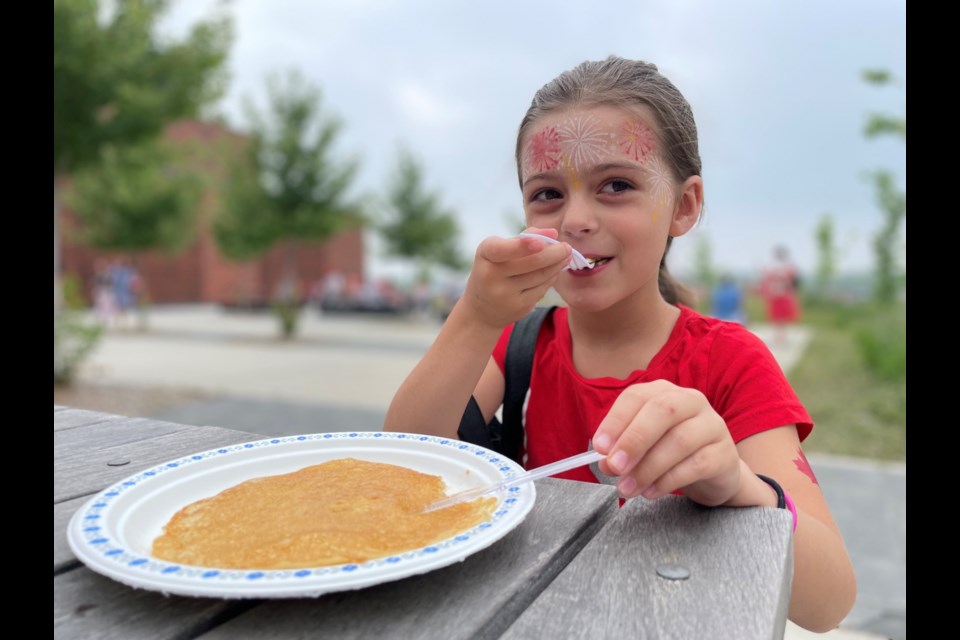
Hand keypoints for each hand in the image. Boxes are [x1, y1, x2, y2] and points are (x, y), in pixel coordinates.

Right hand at [459, 227, 571, 329]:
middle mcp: (491, 276)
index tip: (540, 242)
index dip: (521, 246)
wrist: (483, 309)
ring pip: (540, 275)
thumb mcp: (499, 251)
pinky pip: (542, 288)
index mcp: (485, 255)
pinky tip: (556, 270)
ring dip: (557, 264)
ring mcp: (505, 294)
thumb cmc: (495, 269)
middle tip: (567, 246)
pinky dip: (552, 276)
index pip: (501, 249)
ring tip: (566, 255)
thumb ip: (523, 237)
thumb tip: (552, 233)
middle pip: (531, 263)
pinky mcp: (519, 307)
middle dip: (554, 253)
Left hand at [591, 380, 741, 506]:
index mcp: (664, 391)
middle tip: (614, 467)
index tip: (599, 447)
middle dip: (634, 440)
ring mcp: (712, 425)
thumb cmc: (669, 451)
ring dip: (647, 468)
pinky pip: (696, 465)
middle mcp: (691, 401)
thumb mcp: (642, 447)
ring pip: (679, 441)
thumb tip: (606, 463)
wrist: (713, 472)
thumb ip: (622, 450)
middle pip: (662, 411)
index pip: (637, 396)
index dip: (616, 420)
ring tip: (627, 488)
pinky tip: (650, 492)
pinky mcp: (724, 454)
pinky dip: (668, 481)